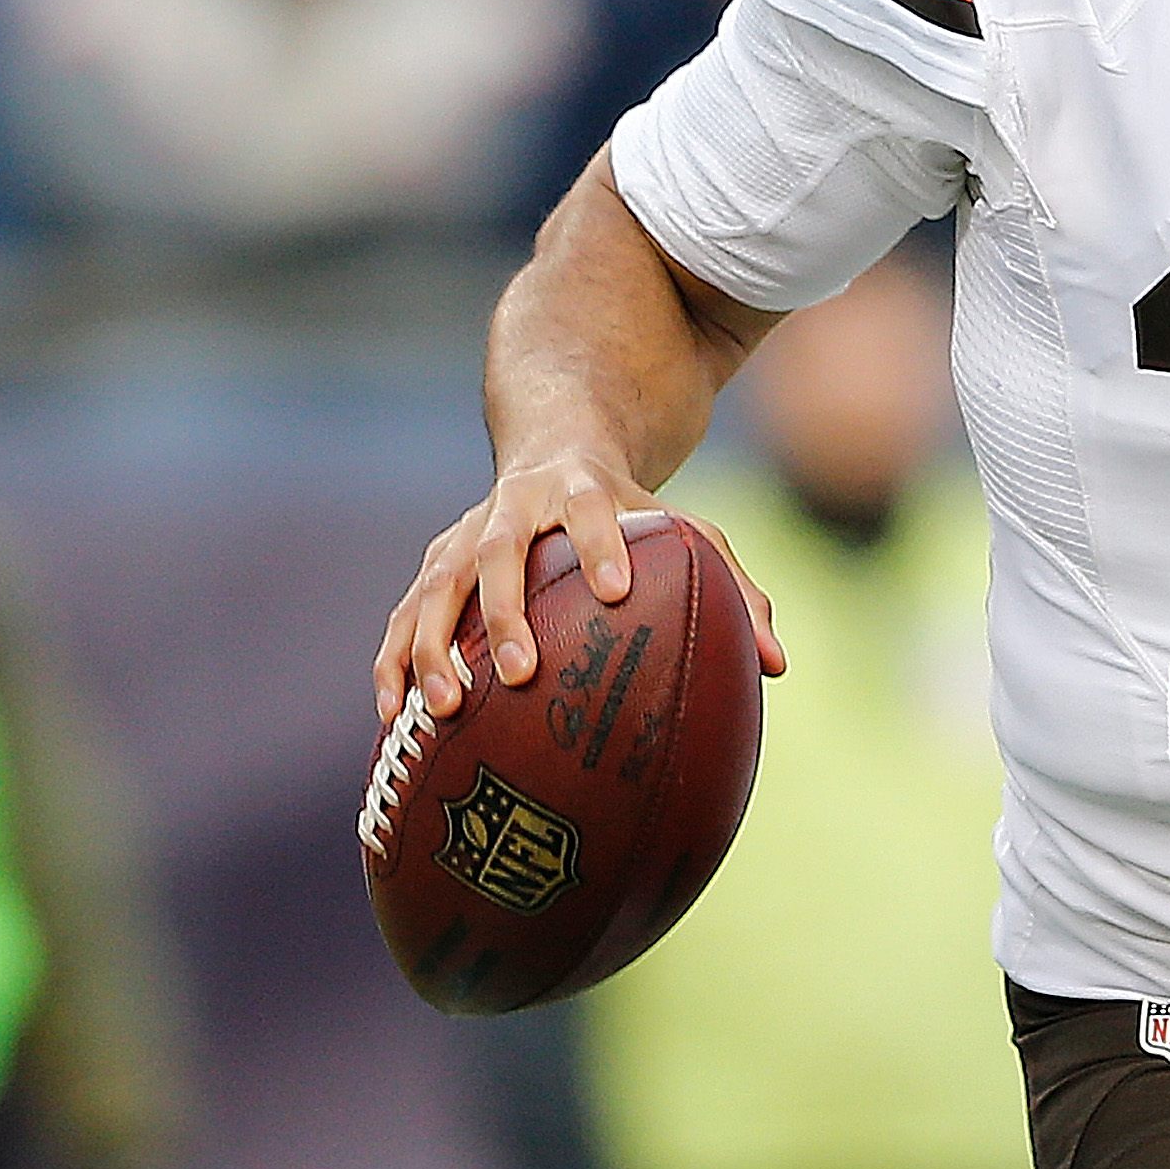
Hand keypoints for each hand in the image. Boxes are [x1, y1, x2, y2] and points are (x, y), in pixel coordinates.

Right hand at [373, 457, 785, 725]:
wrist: (553, 447)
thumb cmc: (633, 511)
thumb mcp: (686, 530)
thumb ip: (735, 590)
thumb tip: (776, 665)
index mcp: (582, 490)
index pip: (591, 510)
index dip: (601, 545)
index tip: (614, 590)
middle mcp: (513, 507)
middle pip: (498, 551)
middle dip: (503, 612)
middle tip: (518, 672)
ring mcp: (463, 536)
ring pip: (436, 586)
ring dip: (433, 646)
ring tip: (445, 708)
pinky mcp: (433, 567)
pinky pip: (400, 618)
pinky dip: (393, 664)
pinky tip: (393, 720)